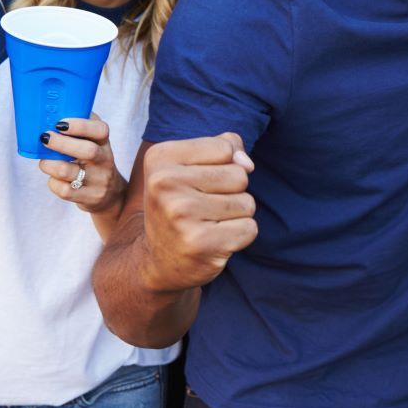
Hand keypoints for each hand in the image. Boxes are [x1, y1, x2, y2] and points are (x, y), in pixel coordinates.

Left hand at [37, 115, 125, 213]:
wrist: (110, 194)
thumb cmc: (92, 162)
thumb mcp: (93, 143)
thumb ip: (78, 129)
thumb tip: (49, 113)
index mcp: (104, 143)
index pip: (101, 130)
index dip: (80, 125)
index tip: (60, 123)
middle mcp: (105, 161)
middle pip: (87, 151)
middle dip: (61, 143)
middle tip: (44, 137)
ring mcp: (98, 181)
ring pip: (68, 171)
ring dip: (49, 164)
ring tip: (45, 161)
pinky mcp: (89, 197)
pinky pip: (64, 190)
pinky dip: (52, 183)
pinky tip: (54, 179)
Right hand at [141, 132, 257, 291]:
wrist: (157, 261)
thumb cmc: (182, 204)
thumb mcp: (191, 166)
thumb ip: (224, 147)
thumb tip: (247, 164)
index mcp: (160, 157)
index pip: (225, 147)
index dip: (224, 165)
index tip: (197, 183)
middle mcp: (165, 183)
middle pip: (239, 175)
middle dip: (232, 192)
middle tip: (203, 207)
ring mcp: (181, 214)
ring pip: (247, 202)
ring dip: (236, 215)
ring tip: (208, 223)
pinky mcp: (200, 242)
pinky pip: (249, 228)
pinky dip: (239, 236)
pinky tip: (214, 241)